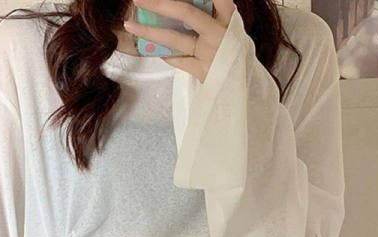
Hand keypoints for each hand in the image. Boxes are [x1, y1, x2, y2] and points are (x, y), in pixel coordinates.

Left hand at [122, 0, 236, 83]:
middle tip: (139, 0)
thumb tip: (175, 9)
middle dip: (160, 4)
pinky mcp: (202, 72)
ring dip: (149, 32)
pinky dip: (164, 54)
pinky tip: (151, 48)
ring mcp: (210, 53)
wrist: (246, 86)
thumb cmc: (234, 51)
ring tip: (130, 25)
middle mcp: (219, 33)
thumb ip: (213, 15)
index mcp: (228, 17)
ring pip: (175, 40)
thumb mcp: (229, 28)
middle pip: (186, 13)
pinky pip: (177, 60)